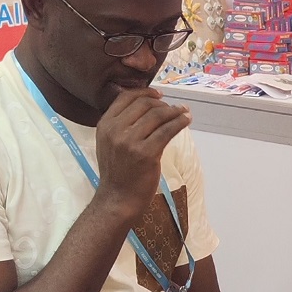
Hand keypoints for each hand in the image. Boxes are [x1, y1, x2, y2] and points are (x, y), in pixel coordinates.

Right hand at [94, 88, 189, 219]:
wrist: (118, 198)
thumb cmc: (117, 172)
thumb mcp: (109, 143)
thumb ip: (121, 124)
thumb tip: (146, 105)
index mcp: (105, 125)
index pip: (126, 97)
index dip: (145, 92)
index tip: (159, 94)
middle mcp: (115, 130)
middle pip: (144, 104)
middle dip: (162, 103)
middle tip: (174, 108)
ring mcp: (130, 142)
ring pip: (158, 115)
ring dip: (175, 111)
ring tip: (184, 112)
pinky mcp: (146, 153)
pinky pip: (167, 130)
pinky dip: (180, 122)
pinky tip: (186, 120)